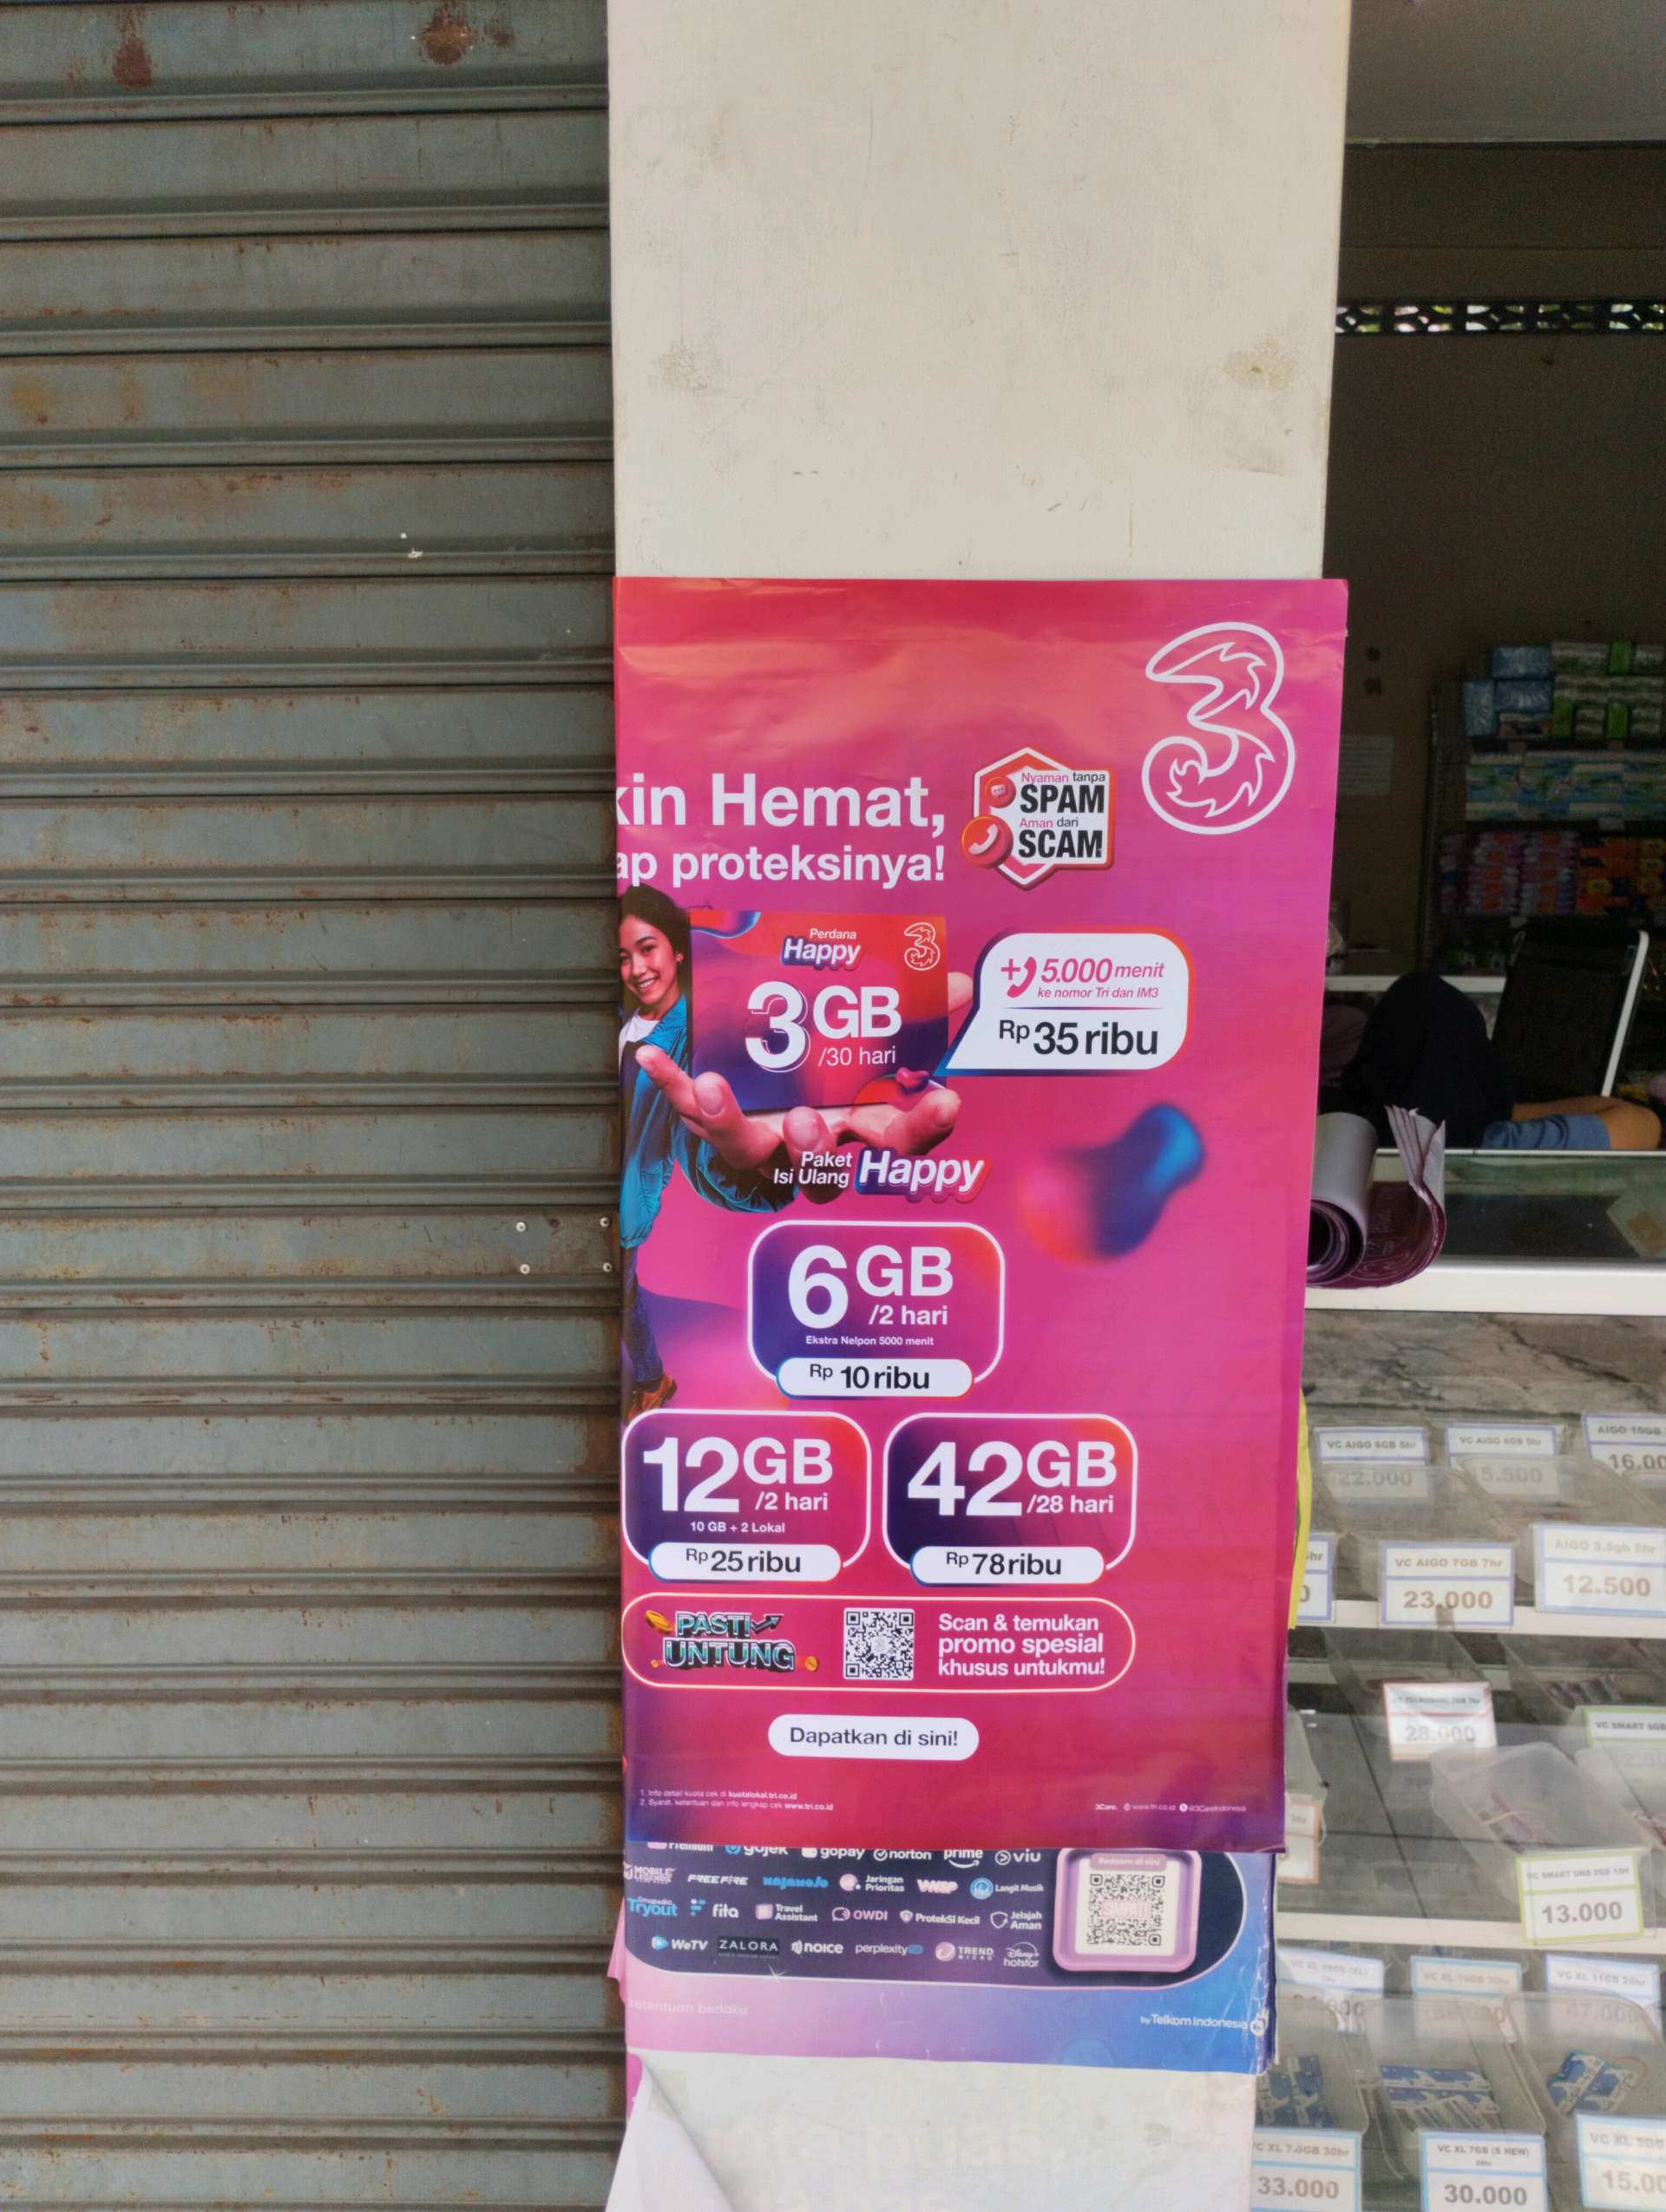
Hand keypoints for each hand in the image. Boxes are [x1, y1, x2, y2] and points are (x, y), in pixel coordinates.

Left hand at [636, 971, 972, 1188]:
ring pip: (745, 1151)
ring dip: (728, 1120)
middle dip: (811, 1151)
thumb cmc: (831, 1071)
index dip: (926, 1126)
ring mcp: (761, 1144)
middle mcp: (811, 1146)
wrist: (768, 1095)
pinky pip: (689, 1113)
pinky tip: (648, 1054)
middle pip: (817, 1173)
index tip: (946, 1100)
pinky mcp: (718, 1128)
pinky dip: (669, 1083)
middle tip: (804, 1122)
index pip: (902, 1140)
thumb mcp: (874, 1042)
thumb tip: (960, 981)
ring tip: (712, 1085)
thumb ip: (913, 1013)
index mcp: (858, 1127)